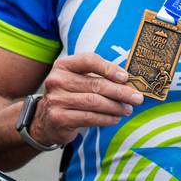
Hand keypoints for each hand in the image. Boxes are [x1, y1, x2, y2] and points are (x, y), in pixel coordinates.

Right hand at [29, 53, 143, 146]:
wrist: (44, 119)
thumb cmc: (69, 95)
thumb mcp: (77, 79)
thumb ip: (97, 76)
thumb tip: (127, 81)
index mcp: (63, 65)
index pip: (89, 60)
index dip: (109, 68)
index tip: (126, 77)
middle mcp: (57, 80)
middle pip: (95, 84)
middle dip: (120, 91)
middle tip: (136, 97)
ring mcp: (56, 99)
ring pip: (94, 102)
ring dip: (116, 106)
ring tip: (128, 109)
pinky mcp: (59, 118)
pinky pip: (89, 117)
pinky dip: (106, 118)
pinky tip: (115, 118)